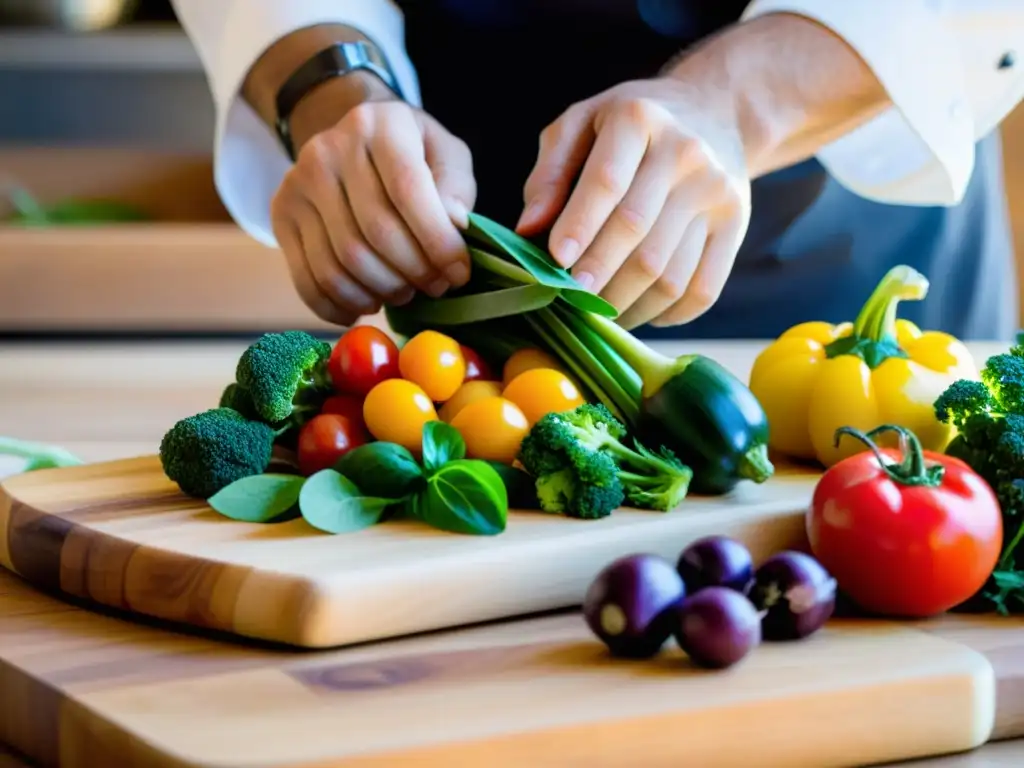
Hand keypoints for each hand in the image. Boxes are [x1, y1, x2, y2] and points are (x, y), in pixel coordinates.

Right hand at [271, 99, 475, 325]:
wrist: (352, 141)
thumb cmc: (411, 153)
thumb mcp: (445, 153)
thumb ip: (456, 187)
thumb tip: (453, 225)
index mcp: (380, 126)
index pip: (407, 190)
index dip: (437, 241)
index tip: (458, 273)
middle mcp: (329, 149)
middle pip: (375, 232)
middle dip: (413, 272)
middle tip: (434, 286)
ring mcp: (298, 183)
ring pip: (342, 262)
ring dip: (380, 292)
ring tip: (403, 293)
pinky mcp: (280, 214)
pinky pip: (307, 278)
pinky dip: (338, 305)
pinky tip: (365, 306)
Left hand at [517, 77, 751, 328]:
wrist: (715, 111)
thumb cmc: (630, 125)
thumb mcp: (582, 124)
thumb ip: (550, 174)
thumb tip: (529, 229)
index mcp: (638, 118)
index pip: (607, 181)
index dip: (579, 226)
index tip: (554, 262)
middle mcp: (685, 152)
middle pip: (636, 231)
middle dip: (597, 274)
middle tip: (571, 300)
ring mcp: (716, 192)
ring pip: (668, 270)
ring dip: (627, 303)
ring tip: (599, 313)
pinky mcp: (737, 225)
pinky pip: (702, 288)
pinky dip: (668, 314)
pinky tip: (641, 312)